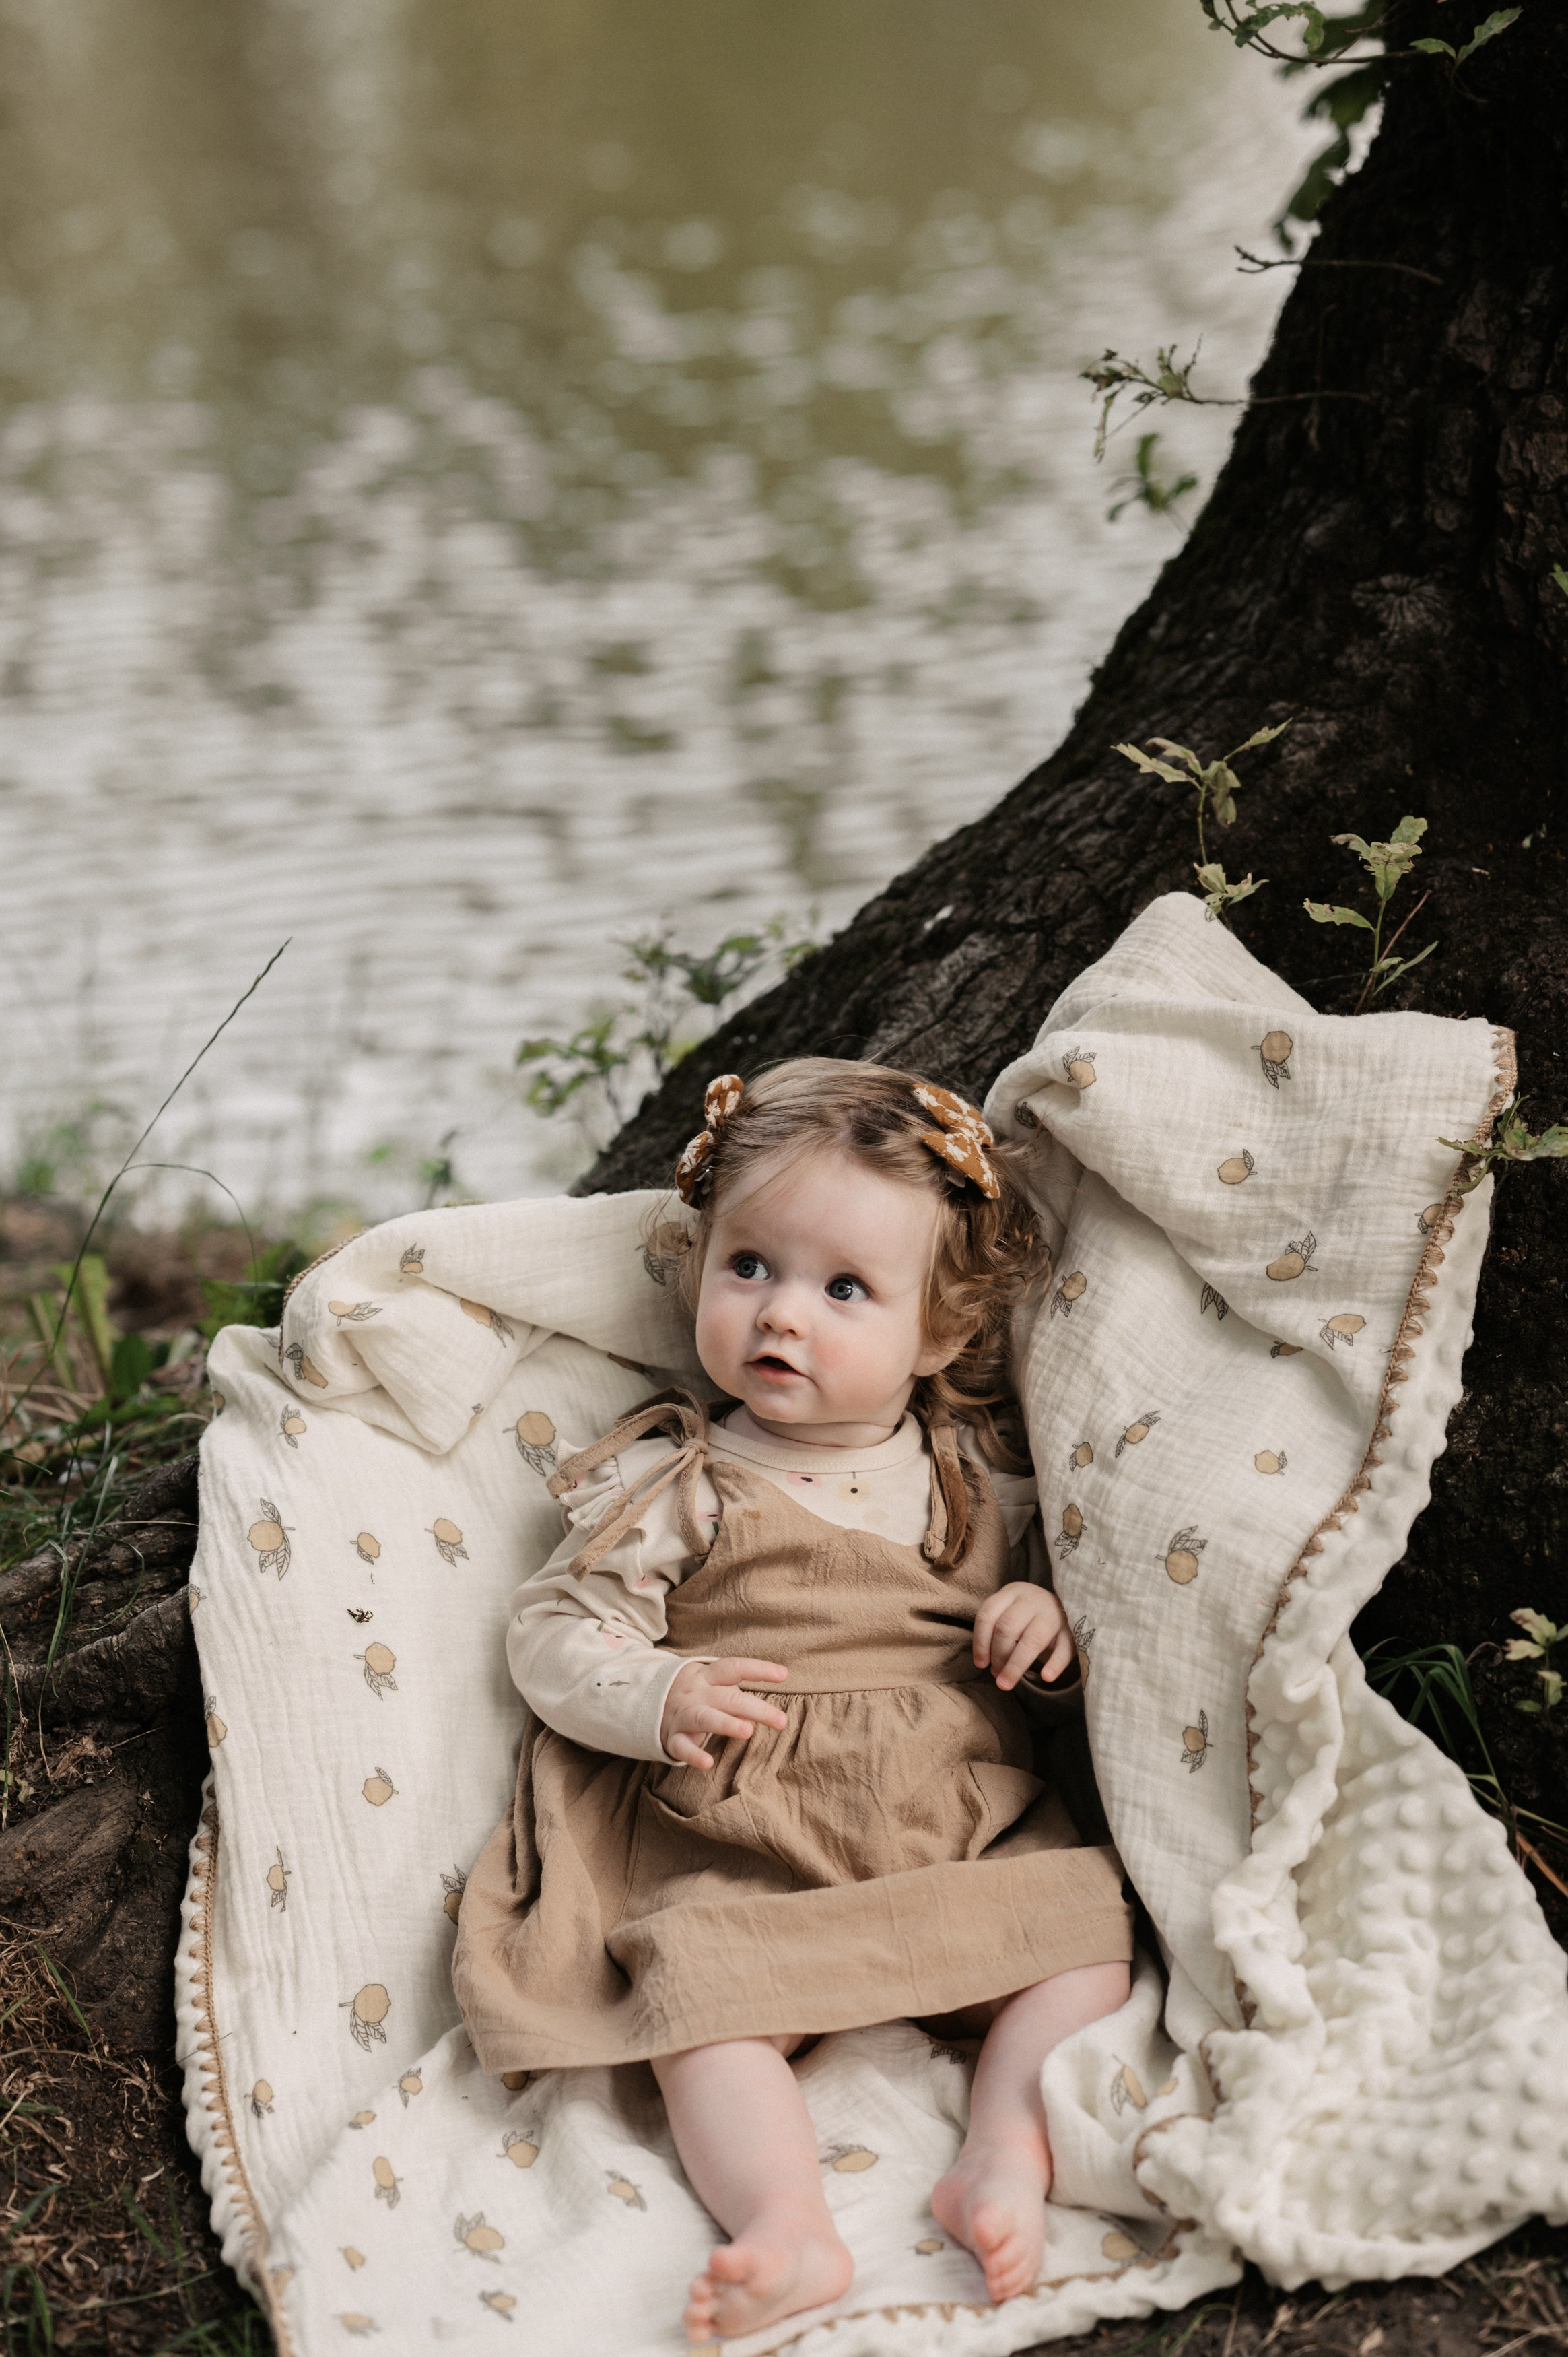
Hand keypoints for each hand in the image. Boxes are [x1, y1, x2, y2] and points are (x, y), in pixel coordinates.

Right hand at [660, 1656, 788, 1769]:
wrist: (645, 1702)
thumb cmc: (693, 1695)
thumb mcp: (711, 1687)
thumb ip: (735, 1697)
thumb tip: (760, 1717)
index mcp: (707, 1676)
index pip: (734, 1667)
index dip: (758, 1669)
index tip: (783, 1675)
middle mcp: (695, 1692)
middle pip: (727, 1697)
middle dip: (755, 1708)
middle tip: (781, 1721)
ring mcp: (682, 1714)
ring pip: (704, 1717)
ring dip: (726, 1723)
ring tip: (747, 1732)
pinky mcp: (671, 1737)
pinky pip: (681, 1746)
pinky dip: (693, 1754)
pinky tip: (707, 1762)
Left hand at [972, 1583, 1072, 1692]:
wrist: (1068, 1606)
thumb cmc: (1030, 1615)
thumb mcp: (1012, 1612)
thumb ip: (997, 1632)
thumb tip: (987, 1665)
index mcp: (1012, 1592)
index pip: (988, 1615)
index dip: (980, 1642)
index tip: (980, 1664)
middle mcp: (1032, 1599)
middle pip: (1007, 1628)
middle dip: (998, 1656)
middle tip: (997, 1675)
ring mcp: (1055, 1613)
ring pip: (1032, 1640)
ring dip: (1016, 1666)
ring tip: (1006, 1684)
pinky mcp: (1073, 1629)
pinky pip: (1064, 1649)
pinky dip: (1055, 1664)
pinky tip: (1046, 1677)